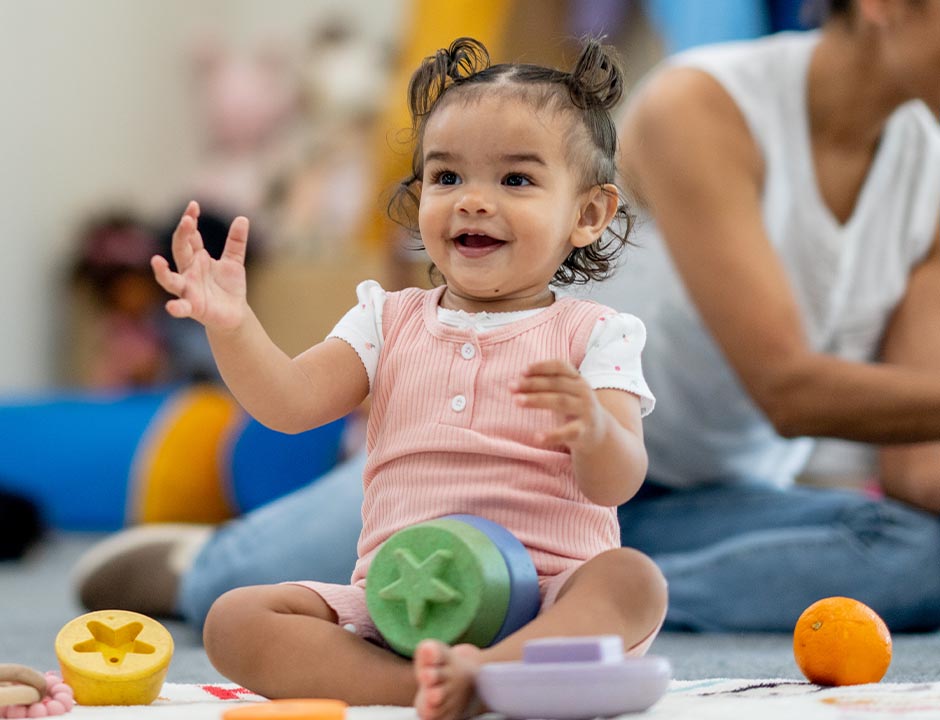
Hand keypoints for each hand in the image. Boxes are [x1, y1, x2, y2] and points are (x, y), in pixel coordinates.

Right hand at [151, 201, 249, 330]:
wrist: (234, 314)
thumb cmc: (229, 287)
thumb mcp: (234, 261)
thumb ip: (236, 242)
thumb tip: (243, 218)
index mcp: (197, 258)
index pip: (189, 236)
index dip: (190, 221)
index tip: (194, 206)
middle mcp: (188, 272)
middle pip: (180, 250)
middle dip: (182, 235)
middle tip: (187, 220)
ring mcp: (188, 290)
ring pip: (170, 280)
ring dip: (162, 272)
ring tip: (156, 261)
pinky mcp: (193, 308)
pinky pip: (182, 307)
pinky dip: (176, 307)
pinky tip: (171, 307)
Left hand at [511, 360, 607, 450]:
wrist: (599, 431)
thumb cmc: (574, 407)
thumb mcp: (564, 392)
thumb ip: (545, 385)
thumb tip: (517, 380)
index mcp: (577, 379)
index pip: (560, 367)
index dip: (542, 367)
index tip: (522, 371)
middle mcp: (583, 392)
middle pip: (556, 384)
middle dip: (532, 384)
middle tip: (511, 387)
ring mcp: (585, 410)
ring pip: (560, 401)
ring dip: (537, 400)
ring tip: (517, 401)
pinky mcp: (584, 430)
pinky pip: (568, 432)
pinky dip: (552, 434)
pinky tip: (537, 437)